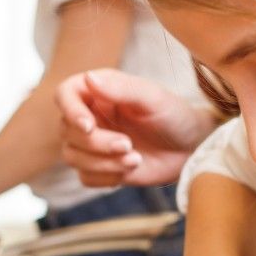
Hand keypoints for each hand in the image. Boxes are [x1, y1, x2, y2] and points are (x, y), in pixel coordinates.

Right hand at [55, 70, 218, 187]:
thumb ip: (121, 88)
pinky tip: (131, 169)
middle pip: (67, 131)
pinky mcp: (100, 167)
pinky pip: (85, 177)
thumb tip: (88, 78)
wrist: (190, 148)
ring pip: (72, 156)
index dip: (70, 110)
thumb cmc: (174, 115)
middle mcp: (90, 115)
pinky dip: (106, 177)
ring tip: (135, 159)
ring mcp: (93, 143)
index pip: (65, 94)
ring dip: (102, 162)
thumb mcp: (152, 98)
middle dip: (96, 143)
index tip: (89, 126)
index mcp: (98, 91)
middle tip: (129, 145)